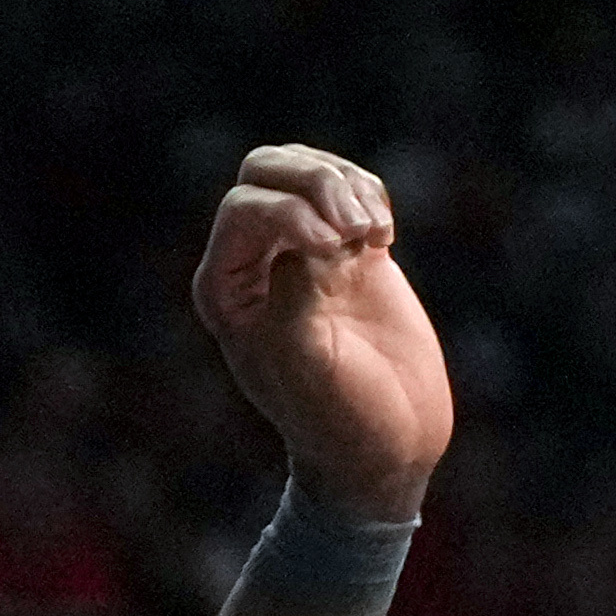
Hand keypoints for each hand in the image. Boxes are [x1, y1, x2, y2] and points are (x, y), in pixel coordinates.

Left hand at [192, 148, 453, 520]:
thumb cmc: (340, 418)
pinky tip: (384, 238)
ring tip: (376, 235)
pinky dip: (370, 194)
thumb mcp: (308, 364)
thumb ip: (294, 295)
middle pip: (266, 169)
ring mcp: (304, 253)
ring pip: (306, 169)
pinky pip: (351, 187)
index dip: (291, 213)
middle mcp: (255, 263)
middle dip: (316, 181)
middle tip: (359, 228)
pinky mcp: (351, 253)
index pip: (244, 208)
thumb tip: (307, 241)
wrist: (389, 447)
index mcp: (226, 289)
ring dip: (347, 184)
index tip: (336, 253)